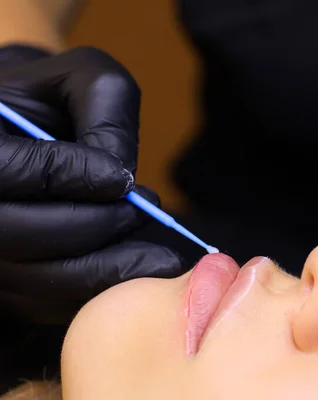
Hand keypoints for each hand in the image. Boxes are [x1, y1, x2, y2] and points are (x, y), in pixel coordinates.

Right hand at [0, 45, 184, 323]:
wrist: (29, 134)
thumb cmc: (58, 100)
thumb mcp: (85, 79)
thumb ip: (106, 110)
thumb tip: (119, 177)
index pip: (9, 170)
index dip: (70, 176)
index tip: (126, 181)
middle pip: (22, 235)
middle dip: (97, 226)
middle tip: (147, 211)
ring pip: (39, 279)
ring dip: (108, 266)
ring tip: (158, 249)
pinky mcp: (8, 285)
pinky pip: (51, 303)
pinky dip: (101, 288)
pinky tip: (138, 267)